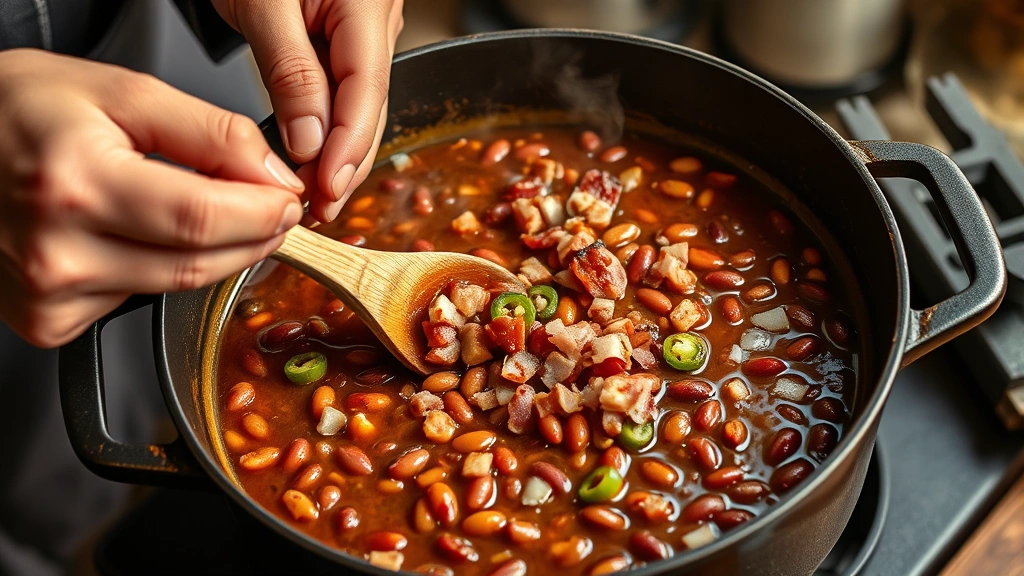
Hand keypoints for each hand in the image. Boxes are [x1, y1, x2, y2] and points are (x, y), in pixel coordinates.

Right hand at [0, 49, 304, 347]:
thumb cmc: (20, 111)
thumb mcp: (121, 92)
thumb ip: (210, 133)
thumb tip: (273, 177)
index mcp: (73, 183)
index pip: (202, 218)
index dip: (262, 213)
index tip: (289, 199)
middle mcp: (56, 252)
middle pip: (197, 265)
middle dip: (254, 238)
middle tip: (273, 210)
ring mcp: (48, 296)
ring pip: (174, 288)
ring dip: (219, 257)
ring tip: (221, 216)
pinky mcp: (47, 321)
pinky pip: (135, 302)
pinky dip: (161, 271)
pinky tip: (146, 239)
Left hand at [213, 0, 403, 221]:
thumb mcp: (261, 1)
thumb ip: (290, 69)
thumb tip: (309, 140)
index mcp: (367, 5)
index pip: (365, 90)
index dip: (348, 148)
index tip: (326, 190)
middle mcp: (376, 20)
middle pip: (369, 107)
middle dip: (347, 163)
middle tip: (320, 210)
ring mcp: (363, 30)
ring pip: (359, 105)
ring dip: (339, 153)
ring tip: (317, 197)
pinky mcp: (344, 39)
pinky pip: (343, 93)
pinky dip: (329, 129)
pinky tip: (315, 158)